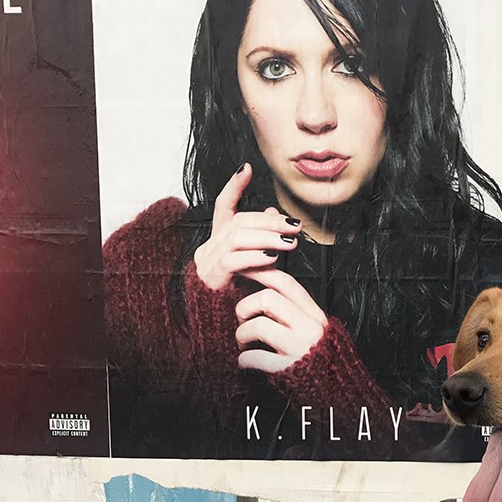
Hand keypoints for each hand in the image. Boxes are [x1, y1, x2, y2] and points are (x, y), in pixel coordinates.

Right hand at [193, 163, 302, 290]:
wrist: (221, 333)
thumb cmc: (242, 301)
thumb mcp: (256, 267)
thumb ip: (262, 241)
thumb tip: (274, 211)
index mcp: (217, 243)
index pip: (222, 207)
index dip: (233, 187)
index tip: (246, 168)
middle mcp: (207, 249)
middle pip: (239, 222)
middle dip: (269, 221)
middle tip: (295, 226)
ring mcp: (206, 263)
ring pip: (237, 237)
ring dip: (268, 237)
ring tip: (290, 243)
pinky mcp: (210, 279)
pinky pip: (233, 260)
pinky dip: (255, 256)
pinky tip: (273, 258)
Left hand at [235, 267, 327, 372]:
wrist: (333, 391)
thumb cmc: (315, 358)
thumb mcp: (311, 328)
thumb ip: (292, 310)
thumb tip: (261, 288)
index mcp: (314, 314)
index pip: (285, 282)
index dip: (259, 273)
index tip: (241, 274)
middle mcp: (310, 327)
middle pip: (267, 298)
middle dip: (245, 307)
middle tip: (243, 320)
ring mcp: (300, 348)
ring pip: (258, 326)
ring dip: (241, 334)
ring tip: (244, 344)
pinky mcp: (288, 369)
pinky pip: (255, 357)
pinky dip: (244, 359)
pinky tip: (246, 362)